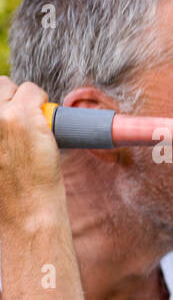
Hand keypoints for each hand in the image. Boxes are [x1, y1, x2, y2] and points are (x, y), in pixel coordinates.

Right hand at [0, 78, 62, 226]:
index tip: (3, 118)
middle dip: (6, 98)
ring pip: (11, 86)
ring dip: (23, 98)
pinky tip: (43, 120)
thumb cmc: (5, 193)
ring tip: (29, 123)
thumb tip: (2, 124)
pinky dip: (40, 100)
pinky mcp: (24, 117)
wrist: (24, 213)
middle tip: (17, 120)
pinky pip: (33, 91)